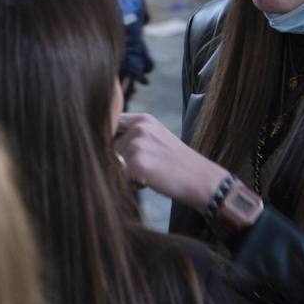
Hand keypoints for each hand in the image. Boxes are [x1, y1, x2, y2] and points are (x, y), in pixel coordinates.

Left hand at [112, 112, 229, 209]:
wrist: (202, 180)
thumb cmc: (178, 162)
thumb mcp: (156, 137)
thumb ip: (132, 134)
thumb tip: (101, 140)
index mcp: (142, 119)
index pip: (111, 125)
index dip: (111, 140)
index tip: (120, 151)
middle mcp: (138, 128)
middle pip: (109, 147)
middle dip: (121, 160)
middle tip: (147, 165)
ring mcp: (137, 145)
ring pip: (115, 164)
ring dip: (127, 173)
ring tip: (151, 173)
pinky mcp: (137, 164)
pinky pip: (122, 179)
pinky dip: (133, 185)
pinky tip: (151, 181)